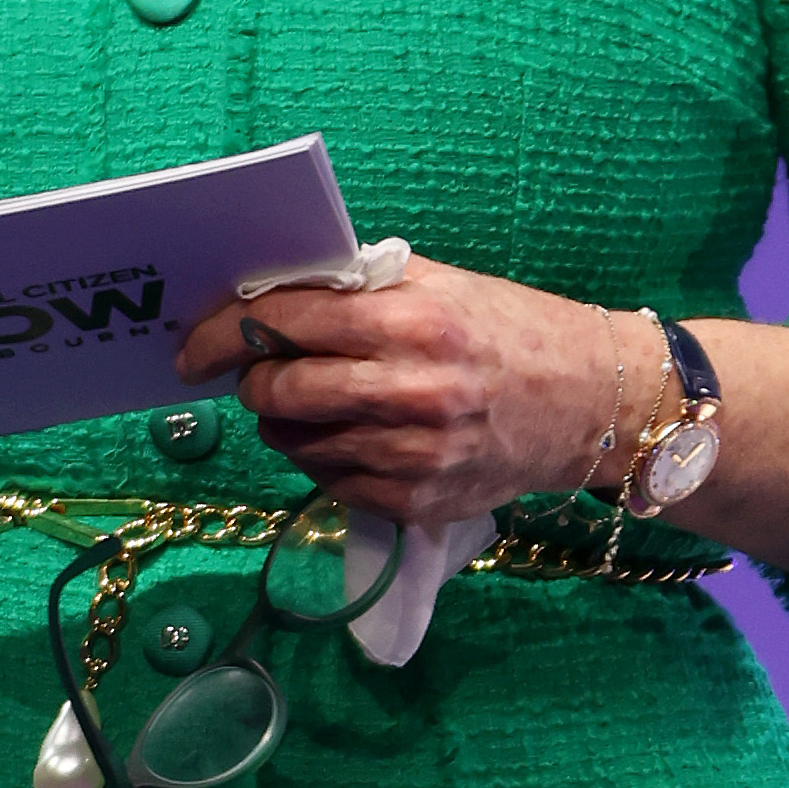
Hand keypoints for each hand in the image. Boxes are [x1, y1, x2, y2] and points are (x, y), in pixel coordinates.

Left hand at [177, 258, 625, 525]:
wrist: (592, 404)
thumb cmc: (510, 331)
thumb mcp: (442, 286)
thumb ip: (359, 288)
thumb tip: (269, 290)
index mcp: (414, 322)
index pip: (288, 321)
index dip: (226, 330)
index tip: (196, 343)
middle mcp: (412, 391)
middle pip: (281, 390)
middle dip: (251, 381)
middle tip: (253, 374)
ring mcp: (415, 453)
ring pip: (297, 443)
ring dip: (283, 423)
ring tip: (308, 403)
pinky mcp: (418, 500)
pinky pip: (331, 482)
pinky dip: (320, 458)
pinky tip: (346, 436)